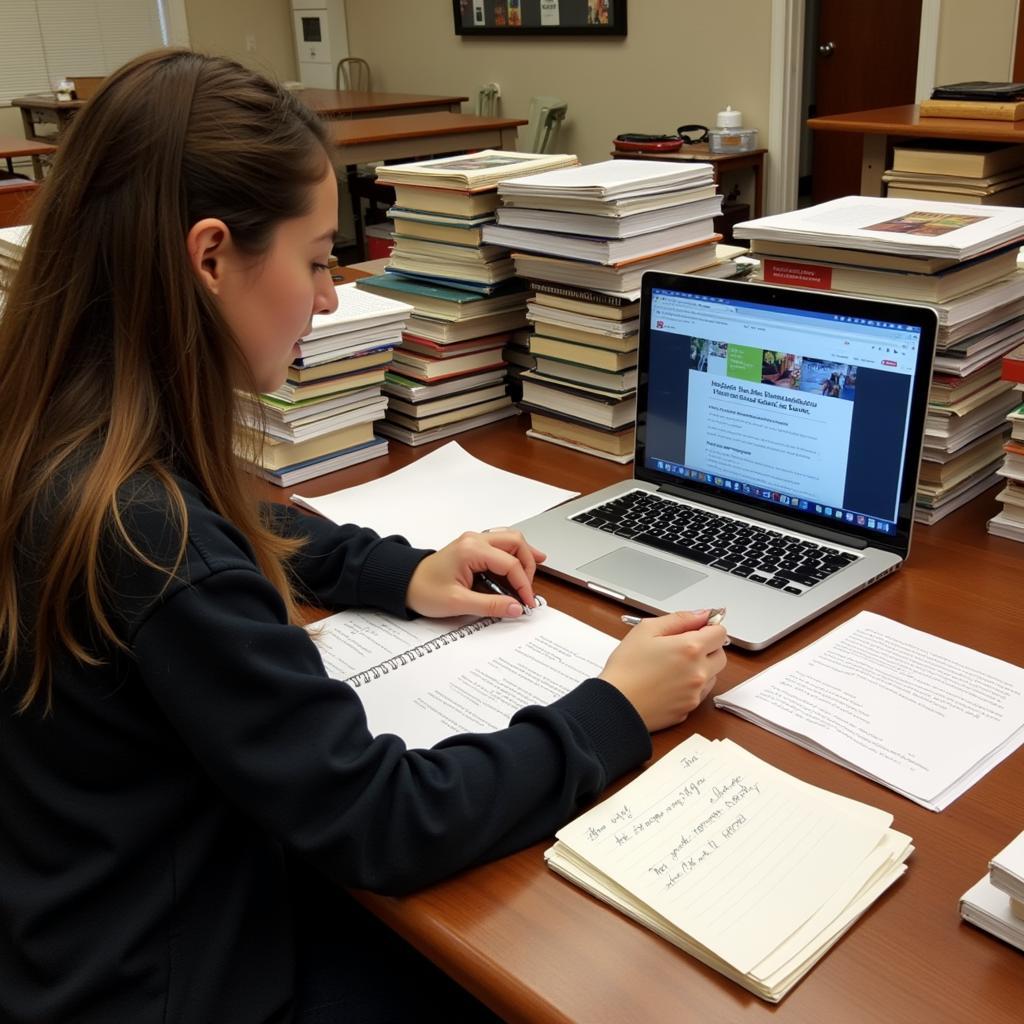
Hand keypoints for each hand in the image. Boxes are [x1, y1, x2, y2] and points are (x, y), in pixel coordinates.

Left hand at [406, 530, 545, 618]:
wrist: (404, 584)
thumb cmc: (424, 590)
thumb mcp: (458, 603)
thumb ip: (490, 606)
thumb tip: (515, 607)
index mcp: (471, 550)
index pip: (510, 563)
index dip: (523, 585)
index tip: (526, 603)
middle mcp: (475, 540)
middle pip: (515, 542)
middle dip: (528, 565)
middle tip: (529, 589)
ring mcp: (474, 541)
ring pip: (510, 539)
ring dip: (523, 557)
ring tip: (533, 575)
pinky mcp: (473, 547)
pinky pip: (500, 545)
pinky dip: (513, 555)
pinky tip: (520, 566)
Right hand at [599, 611, 727, 732]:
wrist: (615, 704)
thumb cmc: (626, 668)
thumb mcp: (646, 630)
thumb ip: (679, 619)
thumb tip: (702, 615)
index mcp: (690, 648)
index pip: (720, 633)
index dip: (708, 628)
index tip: (696, 629)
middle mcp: (699, 672)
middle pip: (721, 655)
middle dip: (708, 648)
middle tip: (683, 646)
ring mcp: (695, 693)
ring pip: (713, 675)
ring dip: (701, 668)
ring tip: (673, 666)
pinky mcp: (688, 709)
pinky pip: (699, 693)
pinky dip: (691, 685)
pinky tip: (670, 682)